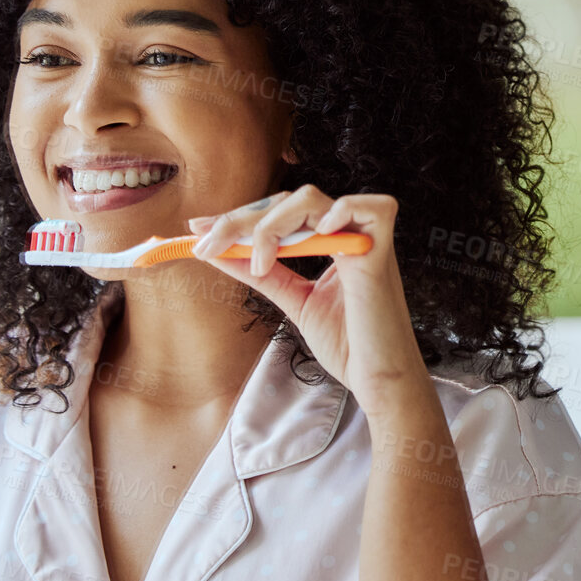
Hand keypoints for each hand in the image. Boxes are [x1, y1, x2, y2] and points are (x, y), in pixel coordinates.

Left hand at [186, 187, 433, 419]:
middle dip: (240, 221)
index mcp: (332, 242)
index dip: (240, 217)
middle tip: (206, 244)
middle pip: (288, 201)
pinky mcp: (382, 254)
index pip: (281, 212)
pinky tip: (318, 234)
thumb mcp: (294, 302)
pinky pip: (374, 208)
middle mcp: (348, 234)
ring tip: (258, 259)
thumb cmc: (348, 345)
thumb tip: (219, 253)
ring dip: (272, 224)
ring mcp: (365, 240)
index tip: (198, 230)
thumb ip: (262, 275)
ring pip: (313, 200)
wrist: (378, 380)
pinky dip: (343, 210)